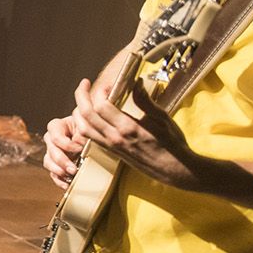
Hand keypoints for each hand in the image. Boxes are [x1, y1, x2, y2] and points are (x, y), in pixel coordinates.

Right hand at [43, 112, 85, 187]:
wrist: (93, 136)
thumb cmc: (88, 128)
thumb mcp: (86, 127)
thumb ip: (82, 134)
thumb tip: (80, 144)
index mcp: (57, 126)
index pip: (55, 135)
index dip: (66, 144)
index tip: (79, 149)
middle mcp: (51, 139)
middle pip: (51, 150)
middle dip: (62, 161)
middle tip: (73, 169)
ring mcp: (51, 152)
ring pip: (48, 162)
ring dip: (58, 171)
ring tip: (70, 176)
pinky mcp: (55, 165)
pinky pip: (53, 174)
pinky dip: (60, 181)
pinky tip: (68, 185)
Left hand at [70, 79, 195, 188]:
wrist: (173, 170)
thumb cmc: (171, 144)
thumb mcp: (162, 119)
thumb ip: (146, 101)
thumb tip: (136, 83)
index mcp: (128, 128)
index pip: (102, 106)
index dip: (100, 91)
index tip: (106, 83)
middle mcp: (115, 138)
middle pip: (87, 115)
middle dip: (81, 96)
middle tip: (84, 84)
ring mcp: (111, 146)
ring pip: (83, 128)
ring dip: (78, 112)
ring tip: (82, 99)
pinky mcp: (112, 152)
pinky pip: (90, 138)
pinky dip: (83, 125)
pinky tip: (89, 117)